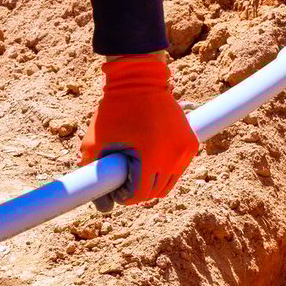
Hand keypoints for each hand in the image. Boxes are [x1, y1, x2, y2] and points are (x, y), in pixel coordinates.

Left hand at [79, 54, 199, 210]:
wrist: (139, 79)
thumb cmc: (114, 110)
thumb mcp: (95, 142)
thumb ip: (94, 173)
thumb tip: (101, 205)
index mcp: (150, 158)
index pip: (139, 195)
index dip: (123, 196)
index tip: (114, 187)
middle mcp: (172, 156)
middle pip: (155, 192)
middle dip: (137, 191)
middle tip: (123, 178)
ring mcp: (185, 150)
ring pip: (169, 183)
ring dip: (152, 181)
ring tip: (136, 168)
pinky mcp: (191, 142)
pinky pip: (178, 168)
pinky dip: (165, 169)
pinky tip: (150, 158)